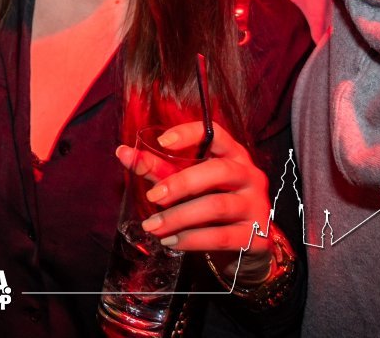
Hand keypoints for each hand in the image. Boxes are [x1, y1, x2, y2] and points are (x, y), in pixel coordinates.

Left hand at [116, 121, 273, 283]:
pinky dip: (191, 239)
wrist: (246, 246)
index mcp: (233, 155)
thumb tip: (123, 152)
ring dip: (179, 217)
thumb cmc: (212, 203)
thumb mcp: (189, 184)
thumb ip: (160, 169)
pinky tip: (171, 241)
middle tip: (151, 196)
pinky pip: (221, 236)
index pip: (215, 134)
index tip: (161, 142)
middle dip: (181, 183)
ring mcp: (257, 205)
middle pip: (218, 171)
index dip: (189, 134)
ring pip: (217, 206)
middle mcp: (250, 175)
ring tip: (153, 226)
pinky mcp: (256, 236)